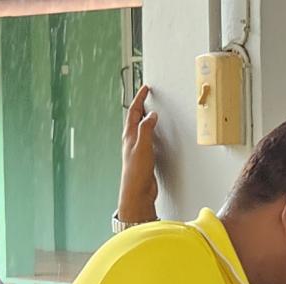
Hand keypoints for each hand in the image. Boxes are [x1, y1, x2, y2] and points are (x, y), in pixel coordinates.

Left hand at [118, 84, 158, 223]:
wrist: (137, 191)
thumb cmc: (136, 171)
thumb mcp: (143, 146)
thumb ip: (146, 129)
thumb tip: (151, 115)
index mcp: (129, 135)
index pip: (134, 111)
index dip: (140, 98)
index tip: (145, 88)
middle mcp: (132, 140)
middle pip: (135, 117)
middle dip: (141, 105)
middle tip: (147, 95)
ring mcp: (137, 148)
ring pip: (141, 128)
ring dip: (145, 118)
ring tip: (151, 110)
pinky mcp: (145, 157)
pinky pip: (148, 138)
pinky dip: (152, 131)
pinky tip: (156, 134)